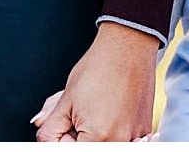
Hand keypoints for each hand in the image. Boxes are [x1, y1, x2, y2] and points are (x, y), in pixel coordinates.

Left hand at [33, 22, 158, 140]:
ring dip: (91, 130)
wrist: (128, 47)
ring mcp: (135, 137)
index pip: (69, 151)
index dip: (62, 137)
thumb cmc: (99, 68)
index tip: (64, 122)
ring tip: (92, 106)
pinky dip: (110, 127)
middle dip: (75, 134)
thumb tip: (44, 141)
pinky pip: (121, 137)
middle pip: (87, 146)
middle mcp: (119, 142)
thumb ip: (51, 128)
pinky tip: (108, 107)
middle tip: (76, 112)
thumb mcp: (66, 99)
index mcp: (98, 138)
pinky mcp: (144, 128)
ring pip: (103, 142)